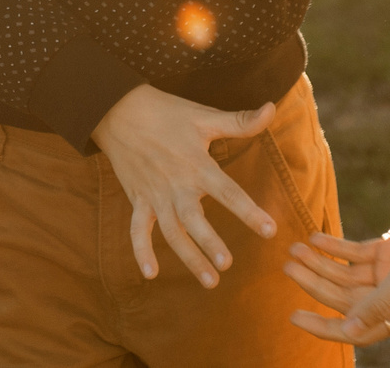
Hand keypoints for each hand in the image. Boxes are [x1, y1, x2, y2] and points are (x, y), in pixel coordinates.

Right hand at [92, 84, 279, 288]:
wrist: (117, 109)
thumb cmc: (166, 112)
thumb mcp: (203, 115)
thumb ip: (239, 121)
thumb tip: (272, 108)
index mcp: (196, 164)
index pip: (227, 192)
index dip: (248, 211)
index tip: (269, 231)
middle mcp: (176, 184)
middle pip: (193, 219)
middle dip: (210, 242)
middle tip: (227, 264)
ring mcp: (154, 194)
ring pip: (172, 231)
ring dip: (188, 257)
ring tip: (210, 280)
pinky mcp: (137, 199)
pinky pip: (137, 230)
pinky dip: (141, 251)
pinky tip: (150, 274)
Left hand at [284, 201, 389, 344]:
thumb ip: (381, 303)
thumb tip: (351, 330)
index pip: (359, 330)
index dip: (326, 328)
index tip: (294, 317)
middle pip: (346, 299)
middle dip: (315, 283)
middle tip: (287, 264)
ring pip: (346, 274)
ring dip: (320, 262)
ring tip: (294, 248)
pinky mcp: (388, 250)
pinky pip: (353, 254)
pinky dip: (334, 246)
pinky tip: (314, 237)